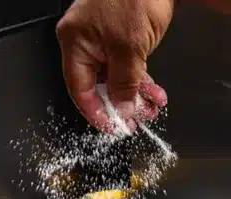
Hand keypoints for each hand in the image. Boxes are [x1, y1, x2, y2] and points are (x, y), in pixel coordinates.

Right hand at [56, 0, 172, 130]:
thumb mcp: (130, 48)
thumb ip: (125, 83)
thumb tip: (122, 109)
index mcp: (75, 42)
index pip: (79, 89)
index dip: (97, 113)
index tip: (114, 128)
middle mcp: (85, 41)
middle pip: (99, 85)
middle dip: (122, 105)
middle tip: (140, 119)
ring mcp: (103, 39)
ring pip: (116, 78)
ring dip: (136, 94)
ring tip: (154, 105)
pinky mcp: (120, 37)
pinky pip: (126, 66)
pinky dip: (140, 80)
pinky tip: (155, 92)